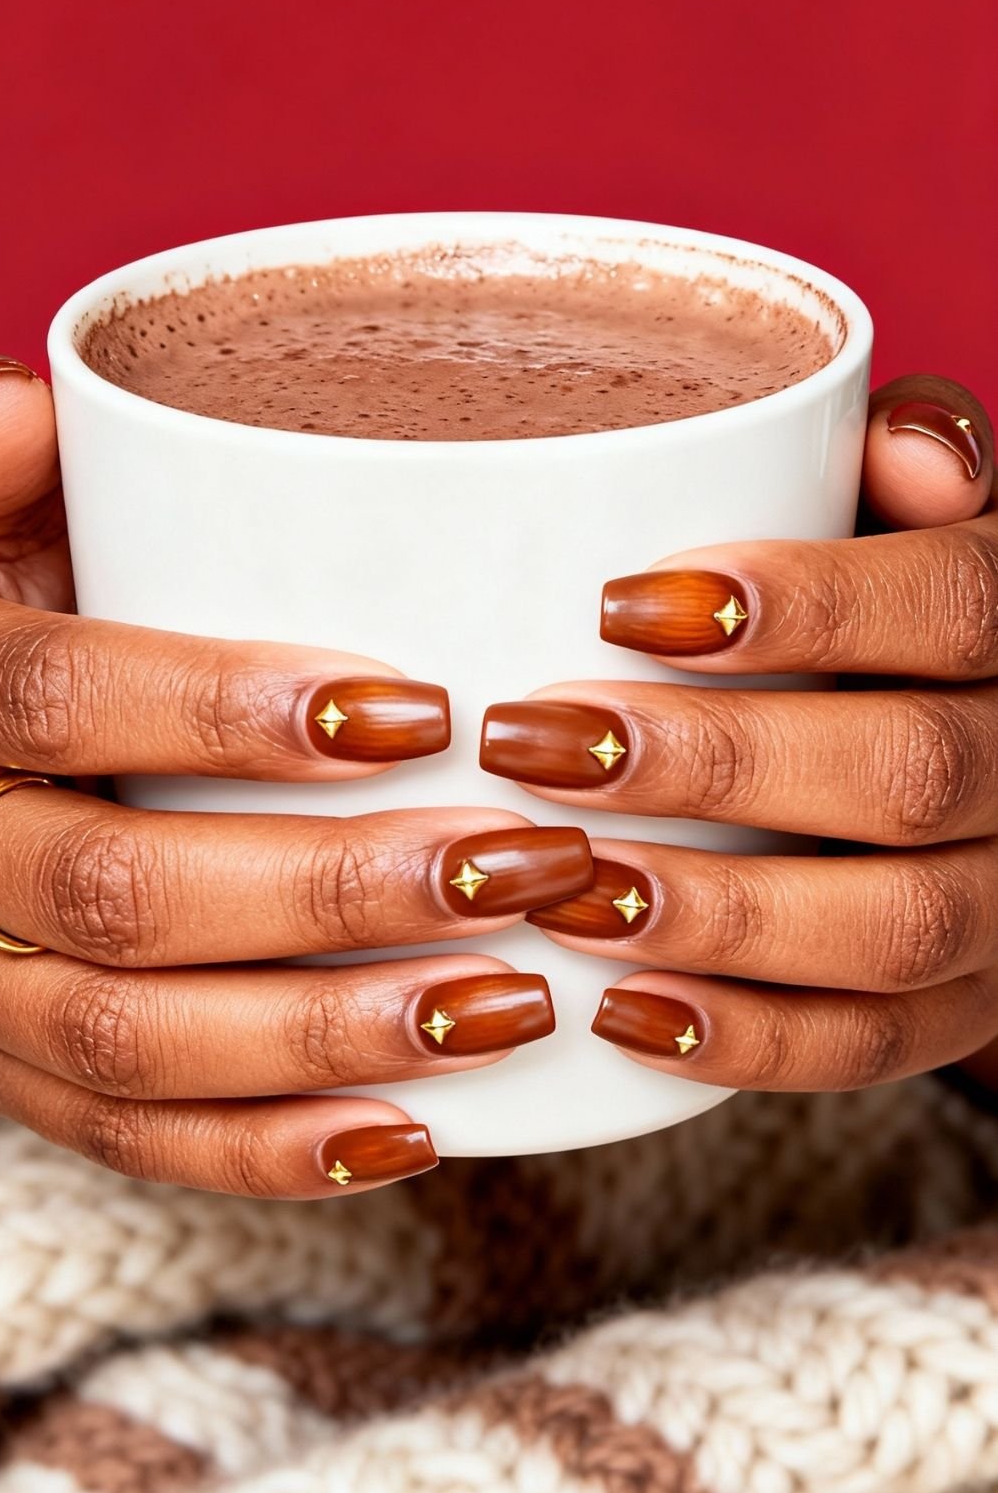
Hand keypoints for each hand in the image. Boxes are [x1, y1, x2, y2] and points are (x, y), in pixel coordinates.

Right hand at [0, 357, 590, 1195]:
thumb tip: (31, 400)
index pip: (52, 697)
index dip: (222, 707)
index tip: (415, 705)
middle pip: (112, 893)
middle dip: (332, 889)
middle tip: (521, 861)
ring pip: (128, 1041)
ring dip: (330, 1032)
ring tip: (511, 997)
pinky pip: (123, 1140)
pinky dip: (268, 1154)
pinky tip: (414, 1127)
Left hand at [480, 379, 997, 1092]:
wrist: (955, 752)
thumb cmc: (883, 599)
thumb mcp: (902, 514)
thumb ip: (911, 453)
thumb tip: (905, 444)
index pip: (956, 605)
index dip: (806, 605)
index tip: (625, 604)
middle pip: (910, 773)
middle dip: (715, 764)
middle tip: (537, 741)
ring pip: (896, 928)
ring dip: (716, 911)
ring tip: (562, 883)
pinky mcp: (960, 1006)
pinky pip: (875, 1048)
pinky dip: (746, 1041)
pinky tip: (617, 1012)